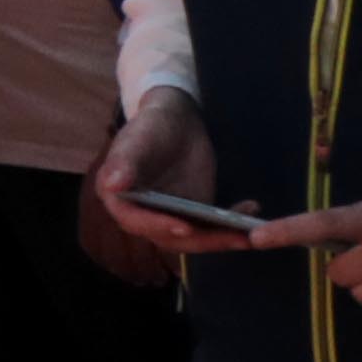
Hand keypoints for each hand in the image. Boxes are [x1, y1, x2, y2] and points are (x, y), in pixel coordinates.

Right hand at [89, 93, 240, 258]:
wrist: (175, 121)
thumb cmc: (151, 126)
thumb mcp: (137, 139)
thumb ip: (123, 162)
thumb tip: (112, 185)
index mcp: (119, 198)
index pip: (135, 220)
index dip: (158, 226)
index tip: (184, 226)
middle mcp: (141, 214)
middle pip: (168, 237)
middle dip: (202, 240)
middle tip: (233, 236)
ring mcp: (169, 217)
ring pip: (193, 238)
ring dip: (222, 239)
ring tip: (249, 231)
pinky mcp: (192, 216)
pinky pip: (210, 228)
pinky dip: (231, 225)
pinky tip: (250, 208)